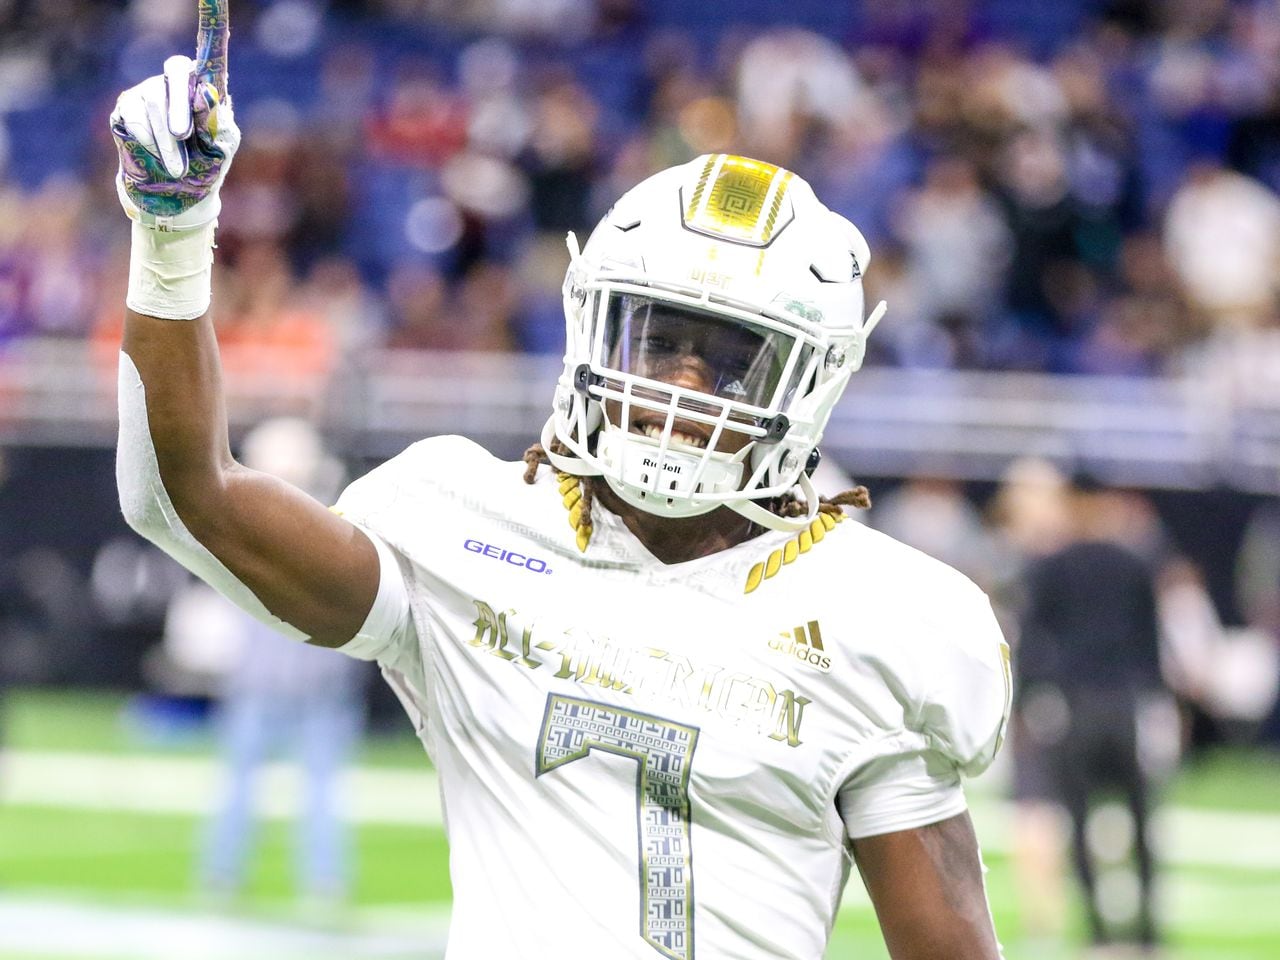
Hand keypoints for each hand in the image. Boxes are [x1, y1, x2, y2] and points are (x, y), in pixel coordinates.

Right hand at [110, 1, 239, 230]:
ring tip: (177, 168)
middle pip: (176, 72)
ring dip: (166, 139)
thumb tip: (208, 96)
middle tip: (185, 134)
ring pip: (155, 102)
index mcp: (207, 90)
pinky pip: (135, 116)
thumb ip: (220, 125)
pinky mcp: (127, 109)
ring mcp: (149, 94)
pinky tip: (155, 156)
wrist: (174, 197)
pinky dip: (148, 139)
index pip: (211, 50)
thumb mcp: (220, 151)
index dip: (211, 19)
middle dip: (180, 104)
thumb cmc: (204, 172)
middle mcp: (177, 85)